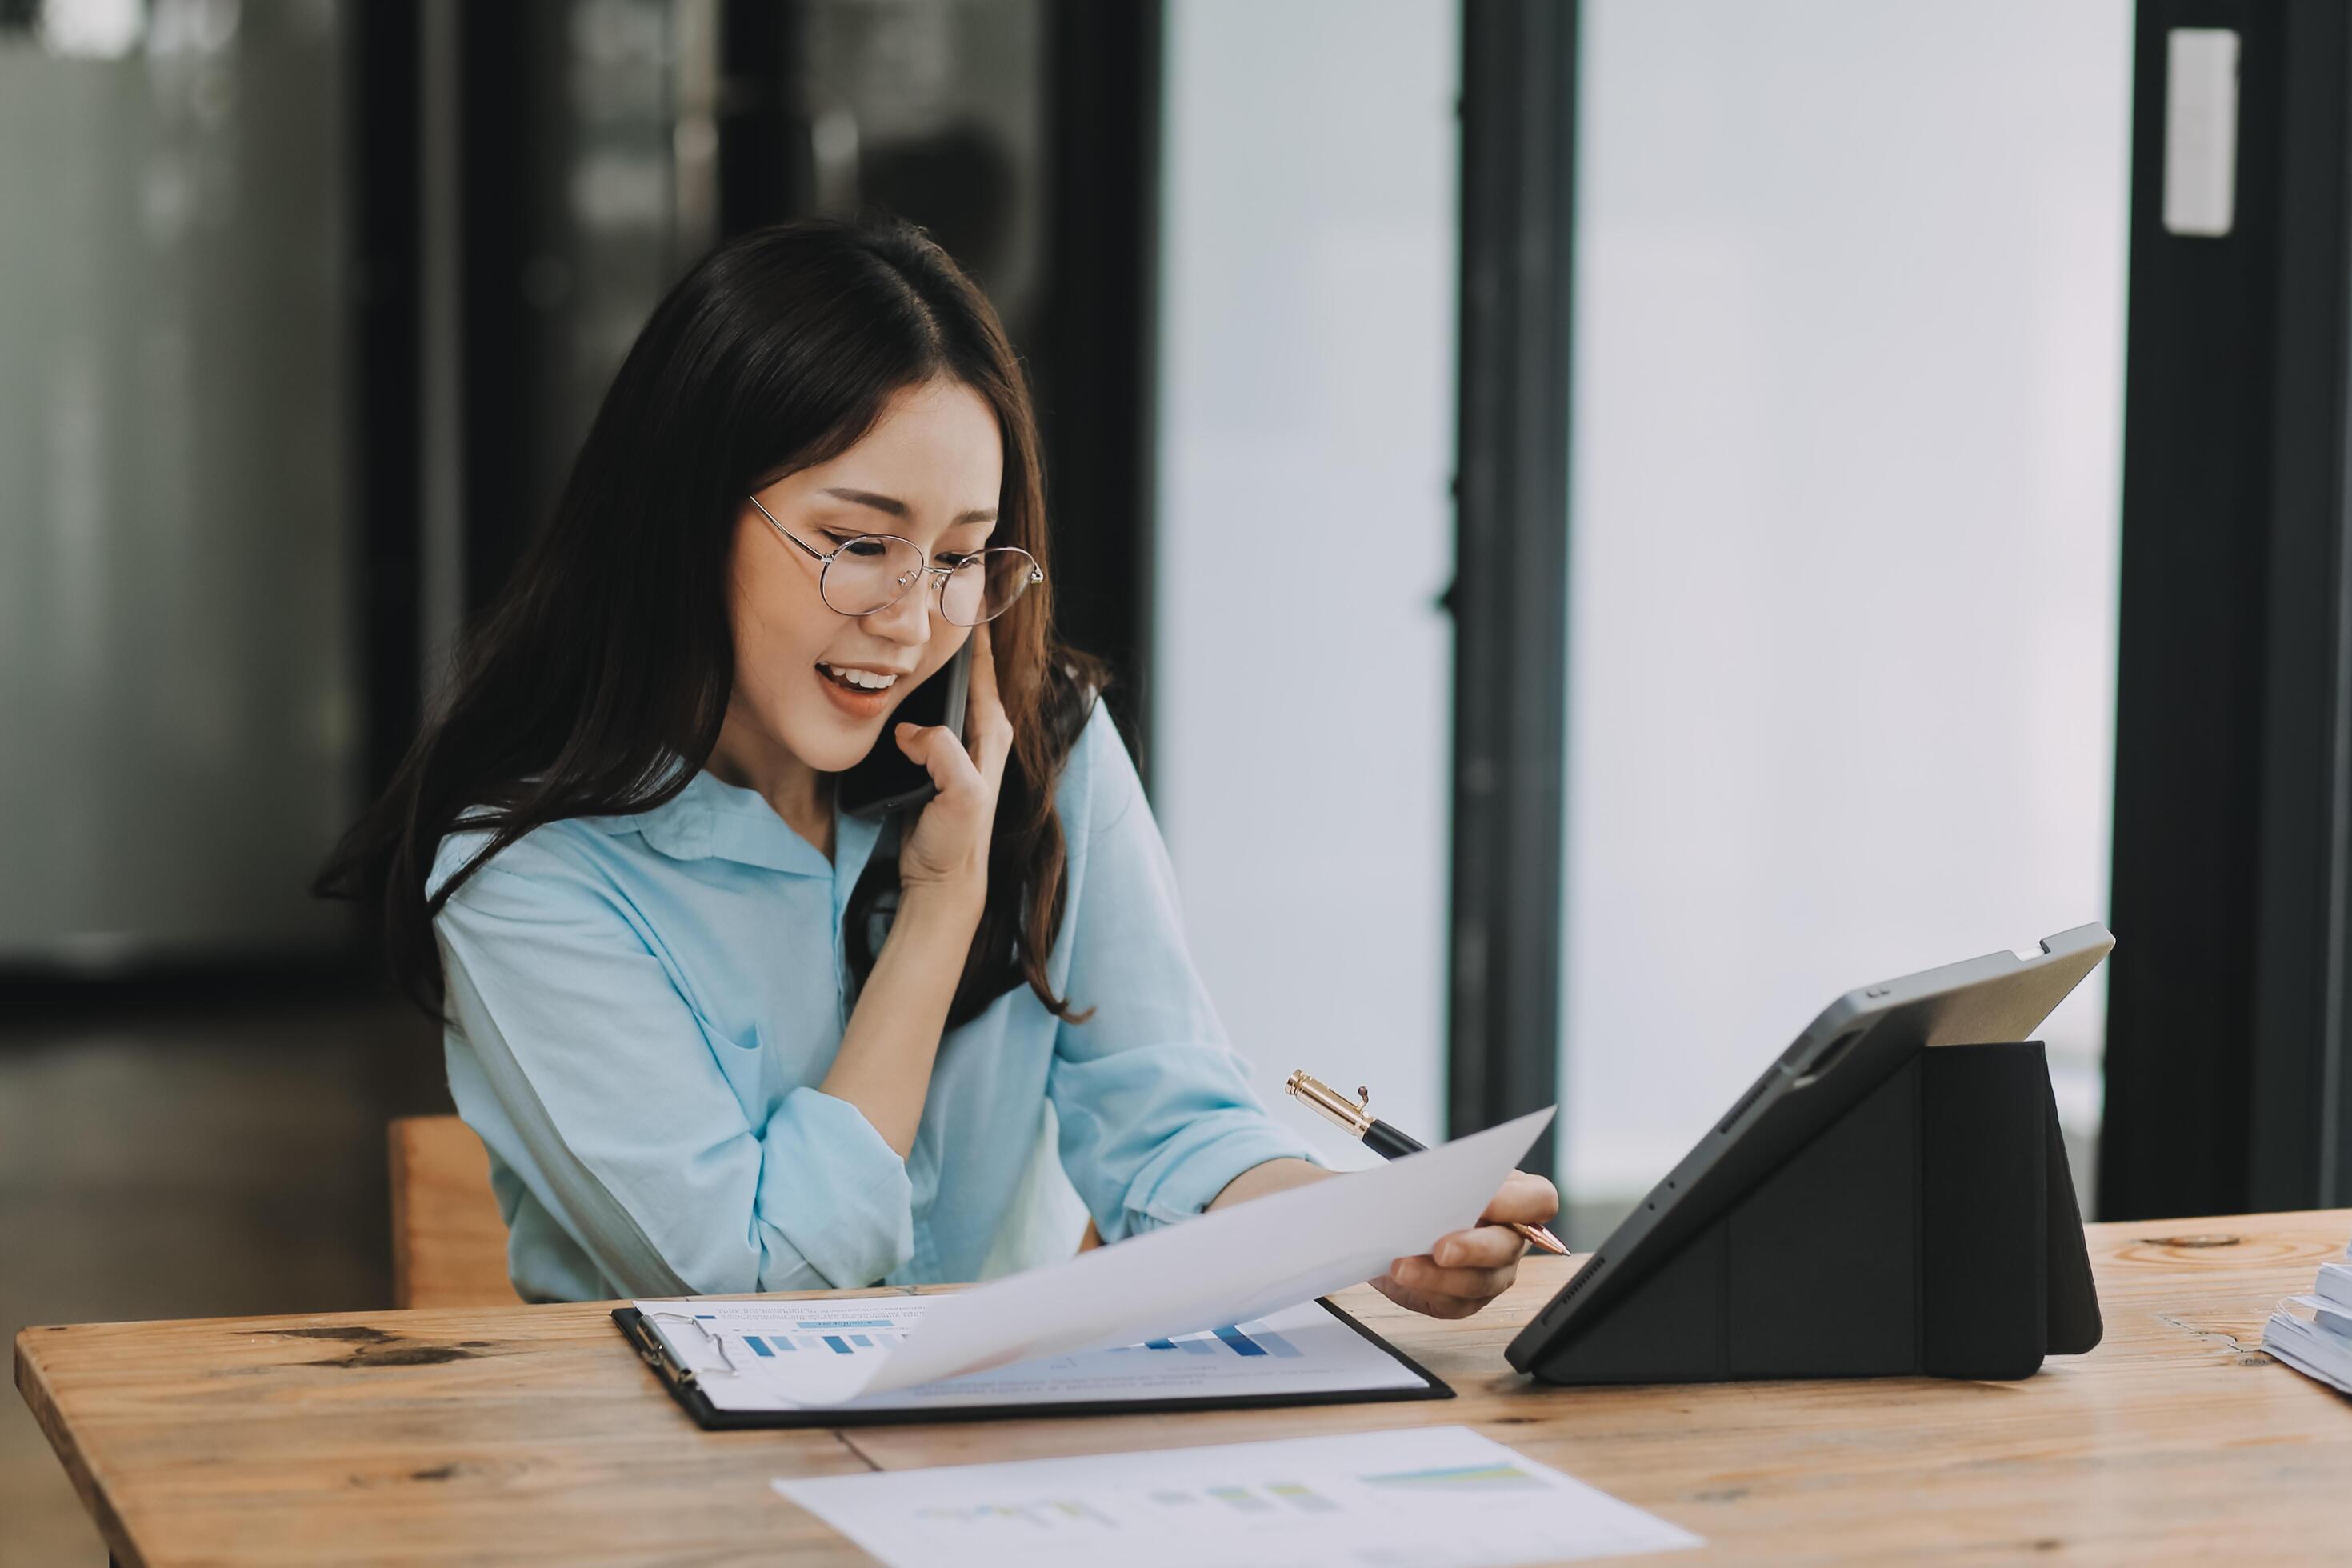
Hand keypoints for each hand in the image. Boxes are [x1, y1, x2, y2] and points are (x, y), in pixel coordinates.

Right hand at [895, 622, 1010, 908]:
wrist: (940, 883)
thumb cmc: (956, 843)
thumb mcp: (959, 796)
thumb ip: (942, 755)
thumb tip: (912, 730)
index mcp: (991, 732)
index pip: (984, 665)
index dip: (975, 626)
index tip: (962, 585)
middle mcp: (979, 733)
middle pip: (963, 669)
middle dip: (947, 634)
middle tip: (921, 594)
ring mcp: (955, 745)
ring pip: (940, 689)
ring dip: (924, 662)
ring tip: (901, 626)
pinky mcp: (932, 759)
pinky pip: (921, 712)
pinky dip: (908, 691)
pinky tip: (887, 680)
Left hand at [1370, 1169, 1559, 1319]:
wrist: (1405, 1219)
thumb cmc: (1428, 1191)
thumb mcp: (1431, 1172)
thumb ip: (1431, 1174)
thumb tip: (1409, 1182)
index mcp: (1515, 1198)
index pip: (1539, 1200)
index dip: (1517, 1202)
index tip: (1485, 1199)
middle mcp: (1511, 1240)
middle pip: (1507, 1248)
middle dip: (1472, 1249)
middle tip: (1441, 1248)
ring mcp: (1493, 1275)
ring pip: (1477, 1283)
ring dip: (1437, 1278)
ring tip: (1401, 1268)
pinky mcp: (1466, 1300)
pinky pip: (1451, 1304)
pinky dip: (1422, 1292)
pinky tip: (1399, 1280)